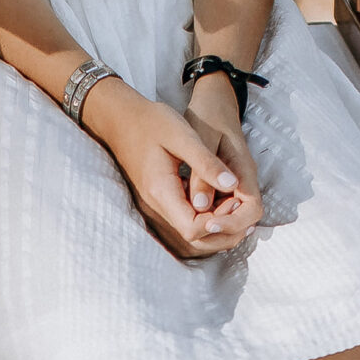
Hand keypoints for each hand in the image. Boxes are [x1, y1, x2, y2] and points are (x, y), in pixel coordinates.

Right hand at [84, 80, 260, 259]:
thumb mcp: (183, 135)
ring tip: (231, 203)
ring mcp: (154, 207)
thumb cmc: (151, 122)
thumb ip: (206, 163)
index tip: (235, 199)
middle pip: (192, 240)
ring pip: (188, 236)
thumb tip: (233, 184)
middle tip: (238, 203)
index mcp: (162, 192)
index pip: (193, 229)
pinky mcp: (156, 202)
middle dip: (221, 230)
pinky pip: (182, 222)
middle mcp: (156, 207)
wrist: (120, 120)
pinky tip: (216, 199)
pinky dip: (203, 219)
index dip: (219, 221)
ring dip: (214, 226)